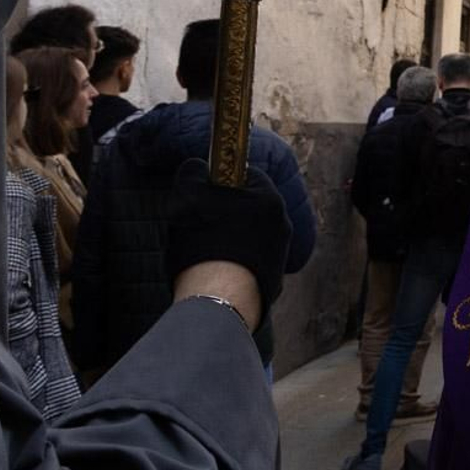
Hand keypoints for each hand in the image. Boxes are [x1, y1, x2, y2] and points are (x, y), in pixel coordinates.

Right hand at [165, 159, 291, 326]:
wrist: (218, 301)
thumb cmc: (203, 243)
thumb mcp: (187, 196)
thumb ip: (192, 174)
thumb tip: (197, 168)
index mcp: (270, 200)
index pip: (246, 175)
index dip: (220, 179)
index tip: (202, 190)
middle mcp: (282, 225)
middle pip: (247, 207)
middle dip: (223, 211)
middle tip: (197, 222)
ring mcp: (279, 255)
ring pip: (247, 236)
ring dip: (226, 239)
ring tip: (200, 251)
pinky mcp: (271, 281)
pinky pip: (248, 263)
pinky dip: (231, 265)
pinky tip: (211, 273)